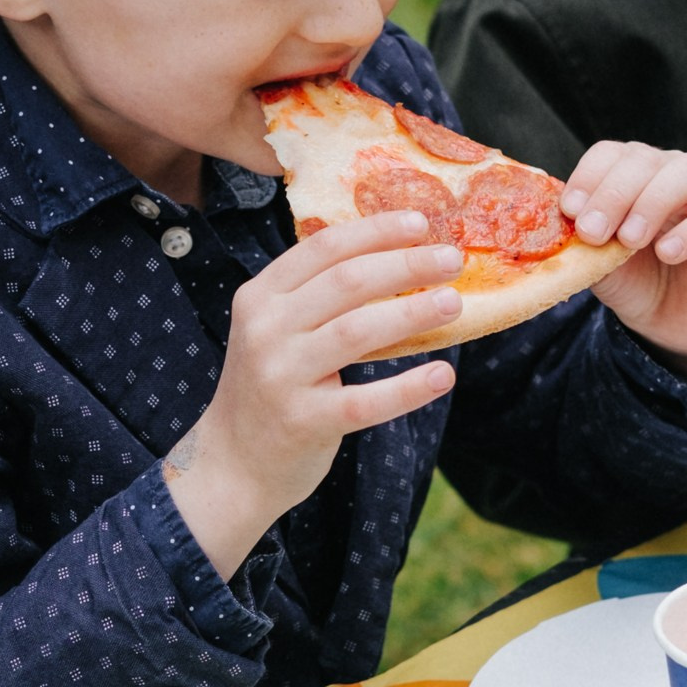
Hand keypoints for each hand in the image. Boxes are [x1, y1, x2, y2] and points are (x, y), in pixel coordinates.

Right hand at [162, 218, 460, 580]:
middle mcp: (266, 330)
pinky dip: (409, 387)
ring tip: (454, 304)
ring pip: (358, 331)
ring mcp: (281, 376)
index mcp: (260, 297)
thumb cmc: (270, 386)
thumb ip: (317, 296)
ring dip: (413, 312)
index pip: (323, 248)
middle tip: (452, 260)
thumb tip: (397, 257)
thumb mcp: (275, 330)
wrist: (232, 462)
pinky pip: (365, 400)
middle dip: (406, 264)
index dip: (376, 231)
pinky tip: (444, 375)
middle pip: (347, 282)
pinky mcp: (303, 421)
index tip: (421, 224)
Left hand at [564, 142, 686, 388]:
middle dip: (613, 193)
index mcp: (630, 174)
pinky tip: (668, 252)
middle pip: (644, 159)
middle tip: (593, 232)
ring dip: (652, 202)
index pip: (609, 153)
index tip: (569, 211)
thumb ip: (579, 237)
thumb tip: (553, 219)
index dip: (588, 176)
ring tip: (630, 240)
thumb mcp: (594, 259)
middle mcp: (667, 173)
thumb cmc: (630, 280)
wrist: (665, 321)